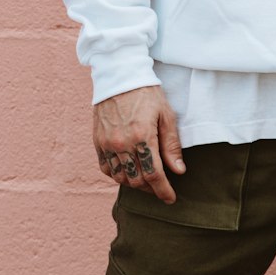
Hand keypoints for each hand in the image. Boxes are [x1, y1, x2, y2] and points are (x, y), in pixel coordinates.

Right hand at [93, 84, 185, 202]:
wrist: (120, 75)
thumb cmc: (147, 93)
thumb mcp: (166, 115)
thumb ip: (171, 145)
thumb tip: (178, 171)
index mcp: (142, 136)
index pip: (154, 174)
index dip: (163, 191)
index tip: (170, 199)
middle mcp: (122, 143)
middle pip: (137, 180)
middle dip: (151, 189)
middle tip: (160, 188)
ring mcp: (107, 143)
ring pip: (120, 177)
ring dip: (134, 184)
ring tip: (145, 180)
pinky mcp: (97, 141)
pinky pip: (106, 168)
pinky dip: (117, 175)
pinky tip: (127, 172)